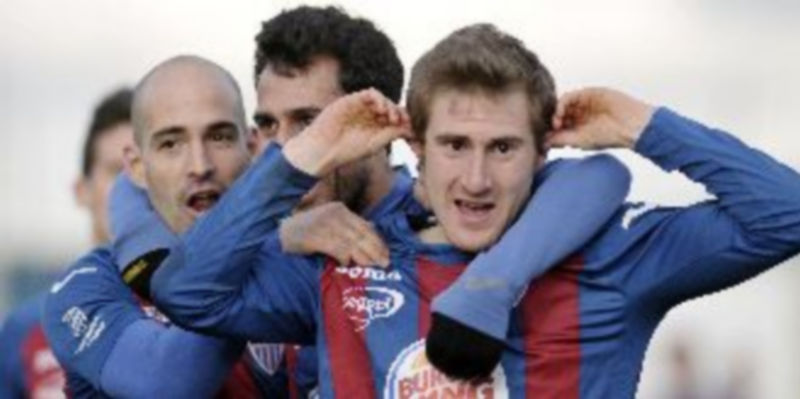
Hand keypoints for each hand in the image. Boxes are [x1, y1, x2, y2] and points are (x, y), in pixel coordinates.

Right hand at [279, 202, 389, 266]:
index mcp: (340, 209)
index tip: (386, 253)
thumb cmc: (307, 229)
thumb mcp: (330, 221)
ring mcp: (325, 224)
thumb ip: (349, 225)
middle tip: (384, 263)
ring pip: (351, 243)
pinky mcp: (316, 236)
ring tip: (370, 266)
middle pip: (361, 235)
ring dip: (362, 257)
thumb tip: (372, 229)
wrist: (281, 231)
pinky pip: (336, 249)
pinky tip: (346, 264)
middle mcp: (335, 214)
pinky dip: (343, 258)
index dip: (377, 241)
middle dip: (374, 250)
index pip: (365, 226)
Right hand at [283, 88, 410, 175]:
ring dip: (390, 106)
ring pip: (382, 99)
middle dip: (399, 113)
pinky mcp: (352, 100)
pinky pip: (370, 93)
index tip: (410, 127)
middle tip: (402, 122)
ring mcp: (361, 107)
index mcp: (375, 126)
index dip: (404, 120)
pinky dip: (379, 99)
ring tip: (391, 118)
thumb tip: (412, 129)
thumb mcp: (375, 143)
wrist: (324, 149)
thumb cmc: (347, 150)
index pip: (395, 117)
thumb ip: (392, 134)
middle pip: (391, 106)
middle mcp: (369, 115)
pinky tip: (381, 111)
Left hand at [545, 87, 655, 150]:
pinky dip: (561, 104)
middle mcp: (579, 115)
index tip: (541, 136)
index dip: (548, 130)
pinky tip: (560, 114)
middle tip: (548, 128)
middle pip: (557, 114)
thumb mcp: (581, 140)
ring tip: (556, 123)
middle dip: (550, 121)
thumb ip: (561, 139)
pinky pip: (569, 96)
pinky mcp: (588, 93)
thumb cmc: (610, 136)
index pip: (557, 127)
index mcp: (578, 128)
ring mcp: (583, 104)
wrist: (630, 124)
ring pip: (561, 105)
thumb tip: (543, 142)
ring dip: (555, 113)